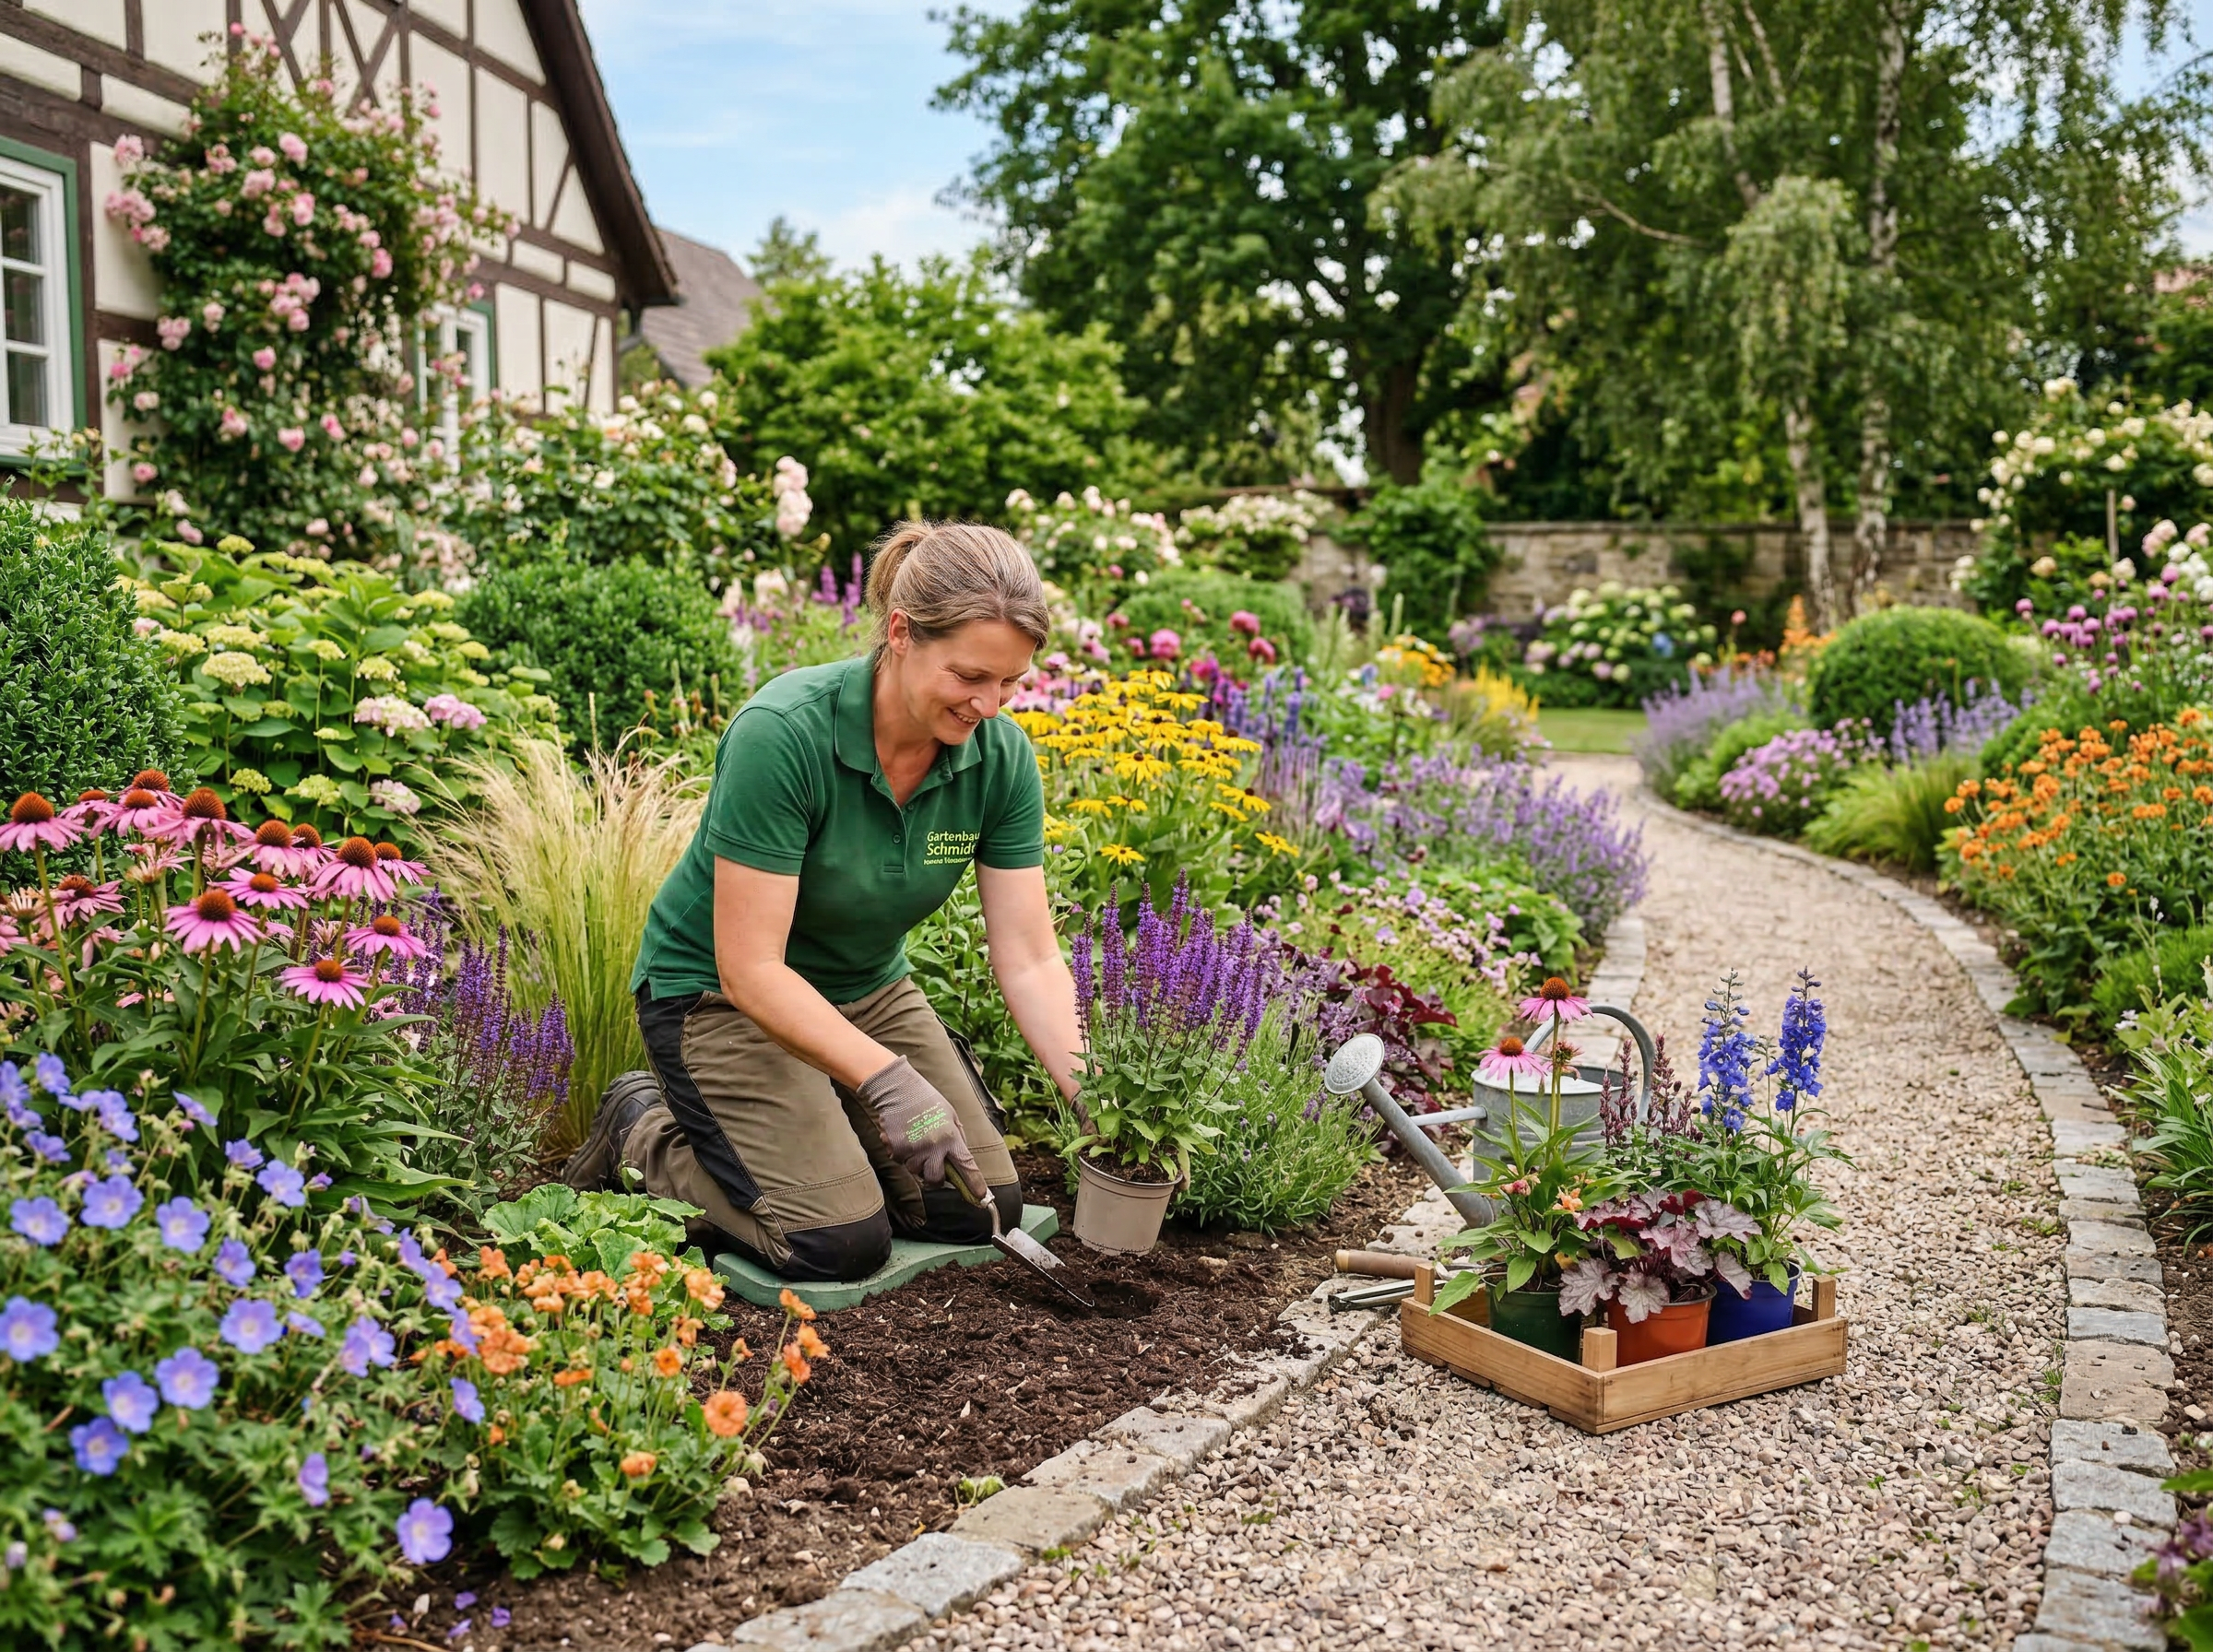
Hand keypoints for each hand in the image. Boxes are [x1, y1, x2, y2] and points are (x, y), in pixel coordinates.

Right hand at [857, 1056, 985, 1197]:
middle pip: (936, 1180)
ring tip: (917, 1141)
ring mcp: (914, 1150)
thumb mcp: (951, 1116)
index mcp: (951, 1137)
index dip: (975, 1183)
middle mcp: (933, 1147)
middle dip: (936, 1178)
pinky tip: (905, 1137)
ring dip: (918, 1163)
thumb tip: (960, 1160)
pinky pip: (901, 1162)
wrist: (898, 1090)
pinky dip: (903, 1155)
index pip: (967, 1166)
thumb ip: (957, 1138)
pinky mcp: (896, 1150)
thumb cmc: (927, 1100)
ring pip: (917, 1171)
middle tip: (933, 1166)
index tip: (981, 1197)